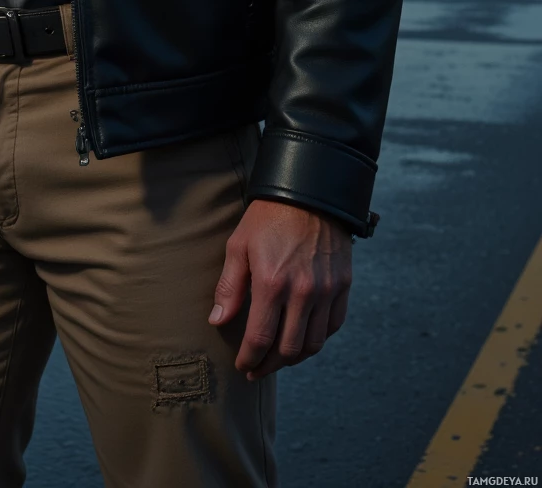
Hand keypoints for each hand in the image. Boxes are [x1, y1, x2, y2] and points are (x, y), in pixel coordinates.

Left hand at [208, 199, 351, 379]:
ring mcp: (326, 290)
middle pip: (288, 350)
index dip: (250, 359)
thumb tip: (218, 321)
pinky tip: (303, 338)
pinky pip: (332, 326)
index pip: (260, 339)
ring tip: (278, 358)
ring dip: (294, 358)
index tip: (243, 366)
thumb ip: (229, 287)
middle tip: (257, 369)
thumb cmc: (268, 218)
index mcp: (271, 283)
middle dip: (270, 366)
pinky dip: (318, 339)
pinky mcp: (343, 286)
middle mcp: (302, 292)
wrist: (309, 192)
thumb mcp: (239, 245)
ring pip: (313, 344)